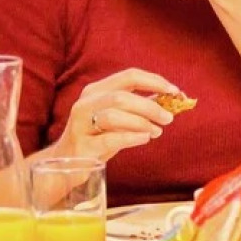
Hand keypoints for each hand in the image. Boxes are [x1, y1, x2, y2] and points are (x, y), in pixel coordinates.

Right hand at [48, 68, 180, 162]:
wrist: (66, 164)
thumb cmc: (96, 138)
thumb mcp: (117, 119)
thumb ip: (139, 108)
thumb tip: (170, 100)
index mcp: (96, 91)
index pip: (128, 76)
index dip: (154, 81)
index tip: (175, 91)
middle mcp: (85, 103)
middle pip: (121, 96)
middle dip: (150, 106)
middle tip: (169, 117)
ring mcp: (81, 124)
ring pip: (113, 115)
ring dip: (141, 122)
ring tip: (156, 131)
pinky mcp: (82, 146)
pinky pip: (109, 138)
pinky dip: (131, 137)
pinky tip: (144, 138)